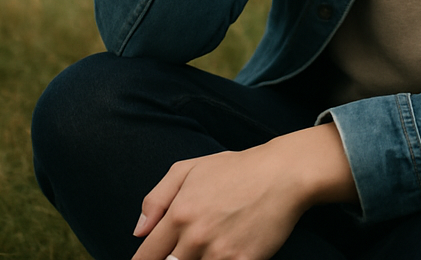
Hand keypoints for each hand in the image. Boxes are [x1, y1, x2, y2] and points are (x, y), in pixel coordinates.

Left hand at [130, 125, 356, 259]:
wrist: (282, 175)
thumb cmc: (236, 169)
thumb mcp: (190, 169)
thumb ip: (157, 197)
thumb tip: (139, 231)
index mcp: (179, 213)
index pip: (146, 256)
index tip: (154, 259)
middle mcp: (195, 237)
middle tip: (182, 252)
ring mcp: (219, 253)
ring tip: (205, 249)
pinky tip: (224, 253)